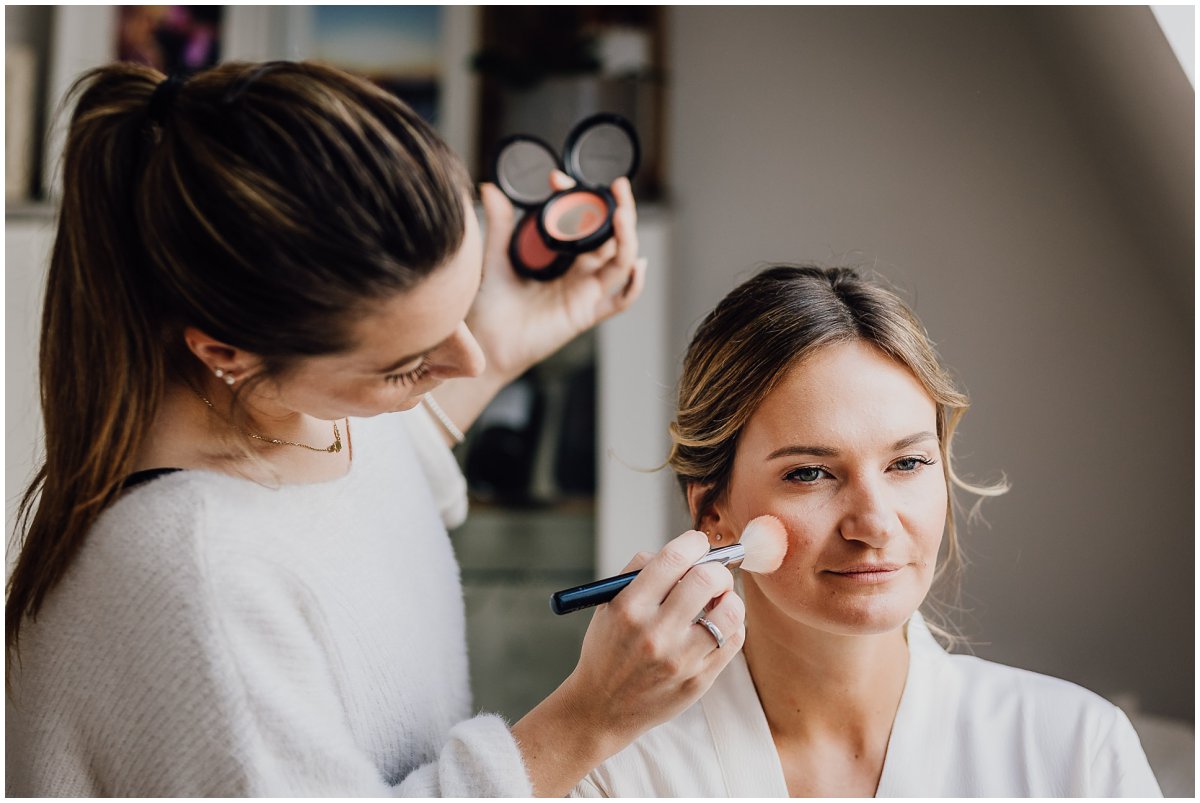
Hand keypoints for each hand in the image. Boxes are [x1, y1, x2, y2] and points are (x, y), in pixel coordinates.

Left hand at [470, 173, 646, 382]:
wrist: (484, 342)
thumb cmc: (489, 306)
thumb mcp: (496, 257)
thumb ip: (499, 224)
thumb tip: (490, 188)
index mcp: (561, 257)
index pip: (581, 221)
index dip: (577, 198)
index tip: (558, 179)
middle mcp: (577, 272)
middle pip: (610, 237)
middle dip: (617, 210)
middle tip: (617, 186)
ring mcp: (584, 292)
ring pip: (620, 262)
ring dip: (627, 238)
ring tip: (623, 215)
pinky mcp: (585, 314)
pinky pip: (619, 301)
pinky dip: (633, 284)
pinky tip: (637, 265)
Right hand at [511, 530, 745, 795]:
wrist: (602, 709)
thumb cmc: (608, 649)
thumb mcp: (608, 606)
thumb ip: (639, 572)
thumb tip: (683, 550)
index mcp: (628, 608)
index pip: (673, 558)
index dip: (694, 542)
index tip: (699, 543)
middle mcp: (655, 633)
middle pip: (706, 580)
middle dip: (716, 568)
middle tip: (713, 571)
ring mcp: (680, 660)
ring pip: (729, 611)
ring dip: (729, 596)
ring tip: (719, 598)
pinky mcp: (699, 681)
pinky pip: (733, 641)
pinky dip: (733, 623)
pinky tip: (720, 622)